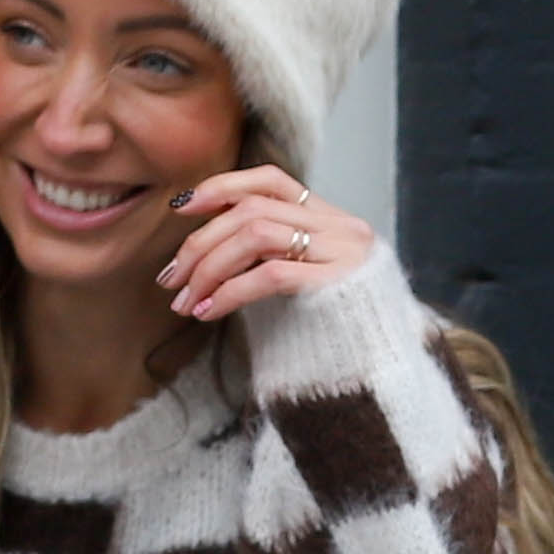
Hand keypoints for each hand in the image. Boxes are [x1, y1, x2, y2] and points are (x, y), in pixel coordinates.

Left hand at [156, 166, 374, 321]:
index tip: (182, 206)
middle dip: (201, 243)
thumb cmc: (332, 333)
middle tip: (170, 279)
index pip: (271, 181)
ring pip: (256, 235)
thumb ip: (269, 257)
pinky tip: (208, 311)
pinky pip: (269, 274)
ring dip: (209, 267)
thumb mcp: (302, 281)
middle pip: (252, 210)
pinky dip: (229, 291)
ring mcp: (341, 253)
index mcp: (331, 220)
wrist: (383, 372)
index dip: (223, 187)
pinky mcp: (335, 284)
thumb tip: (203, 249)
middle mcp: (340, 227)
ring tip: (186, 301)